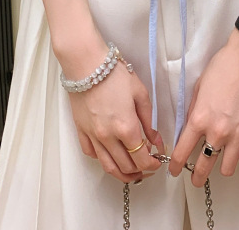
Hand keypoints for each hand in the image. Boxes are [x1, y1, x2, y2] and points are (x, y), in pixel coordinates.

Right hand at [60, 37, 164, 183]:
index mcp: (126, 127)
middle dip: (140, 171)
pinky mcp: (81, 131)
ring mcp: (93, 136)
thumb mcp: (140, 93)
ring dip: (122, 174)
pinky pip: (92, 154)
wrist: (87, 64)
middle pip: (126, 167)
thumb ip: (149, 120)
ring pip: (108, 167)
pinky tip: (111, 155)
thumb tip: (155, 140)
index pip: (141, 158)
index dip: (152, 164)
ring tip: (132, 171)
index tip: (157, 161)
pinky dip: (103, 159)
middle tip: (148, 166)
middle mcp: (108, 137)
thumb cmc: (114, 74)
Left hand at [167, 30, 238, 186]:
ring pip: (227, 169)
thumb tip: (190, 128)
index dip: (176, 166)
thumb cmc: (223, 67)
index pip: (182, 152)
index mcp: (199, 119)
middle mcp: (217, 132)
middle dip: (197, 176)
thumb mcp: (198, 88)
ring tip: (219, 166)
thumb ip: (193, 111)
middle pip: (203, 166)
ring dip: (221, 169)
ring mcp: (238, 135)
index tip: (174, 170)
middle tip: (196, 178)